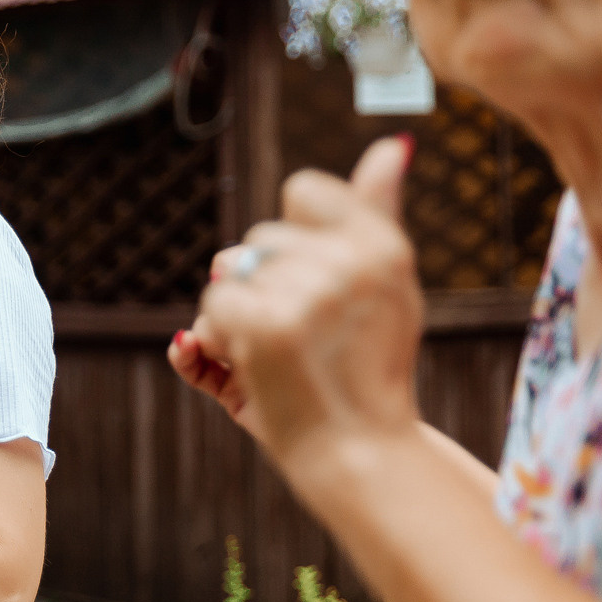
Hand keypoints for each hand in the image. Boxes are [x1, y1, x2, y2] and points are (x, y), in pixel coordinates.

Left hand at [170, 137, 423, 482]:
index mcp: (384, 245)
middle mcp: (353, 260)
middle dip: (260, 288)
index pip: (302, 191)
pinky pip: (210, 307)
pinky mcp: (267, 324)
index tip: (312, 291)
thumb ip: (374, 213)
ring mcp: (309, 291)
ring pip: (227, 273)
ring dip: (235, 318)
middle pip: (257, 241)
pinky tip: (253, 372)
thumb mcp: (386, 288)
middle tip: (304, 342)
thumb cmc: (367, 372)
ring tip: (281, 359)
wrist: (362, 455)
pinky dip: (215, 343)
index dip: (290, 243)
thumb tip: (391, 145)